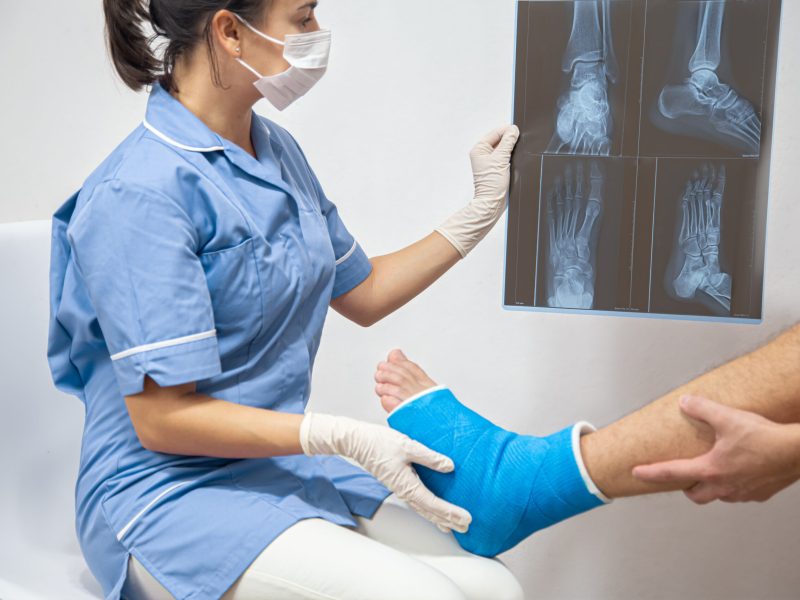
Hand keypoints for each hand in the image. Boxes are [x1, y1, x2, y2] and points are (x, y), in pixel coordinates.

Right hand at [299, 412, 471, 533]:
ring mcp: (401, 489)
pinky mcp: (399, 483)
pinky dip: (428, 509)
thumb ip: (429, 457)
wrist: (357, 442)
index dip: (451, 512)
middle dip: (448, 520)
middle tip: (465, 527)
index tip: (466, 518)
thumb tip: (450, 466)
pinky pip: (417, 502)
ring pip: (423, 509)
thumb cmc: (379, 442)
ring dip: (439, 518)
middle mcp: (404, 491)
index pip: (434, 504)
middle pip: (430, 511)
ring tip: (452, 526)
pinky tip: (433, 510)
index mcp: (407, 485)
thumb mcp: (408, 445)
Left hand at [435, 125, 519, 257]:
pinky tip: (517, 160)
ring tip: (517, 154)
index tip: (518, 131)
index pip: (495, 132)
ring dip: (512, 149)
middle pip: (500, 139)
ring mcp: (490, 161)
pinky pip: (507, 157)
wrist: (492, 203)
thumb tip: (513, 130)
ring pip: (505, 148)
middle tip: (521, 142)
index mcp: (479, 149)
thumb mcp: (501, 159)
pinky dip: (513, 156)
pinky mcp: (497, 168)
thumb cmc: (491, 185)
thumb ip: (507, 142)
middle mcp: (483, 154)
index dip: (507, 130)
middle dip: (510, 140)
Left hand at [632, 395, 799, 503]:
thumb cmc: (765, 437)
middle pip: (695, 495)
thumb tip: (685, 402)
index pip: (672, 473)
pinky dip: (733, 485)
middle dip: (686, 486)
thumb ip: (702, 409)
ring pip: (718, 495)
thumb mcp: (728, 417)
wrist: (799, 452)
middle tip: (683, 475)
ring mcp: (743, 493)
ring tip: (712, 470)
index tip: (636, 473)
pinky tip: (739, 471)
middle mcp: (725, 486)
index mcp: (711, 470)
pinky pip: (740, 494)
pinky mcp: (760, 494)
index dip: (651, 473)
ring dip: (711, 486)